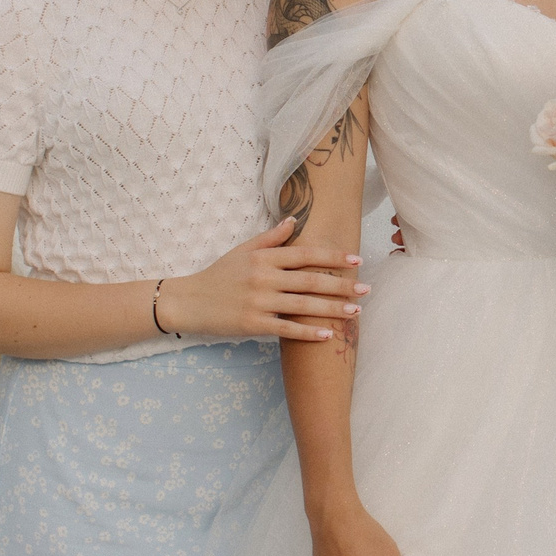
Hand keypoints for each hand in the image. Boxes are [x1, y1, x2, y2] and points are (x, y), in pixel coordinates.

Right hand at [156, 218, 365, 341]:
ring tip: (356, 312)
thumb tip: (294, 220)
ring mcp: (258, 302)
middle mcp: (263, 278)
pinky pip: (285, 329)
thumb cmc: (219, 274)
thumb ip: (270, 237)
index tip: (356, 259)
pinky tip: (327, 334)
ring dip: (332, 309)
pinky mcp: (252, 324)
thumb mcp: (242, 250)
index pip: (305, 255)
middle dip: (341, 285)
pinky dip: (307, 332)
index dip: (332, 257)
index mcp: (264, 257)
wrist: (189, 301)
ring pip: (303, 306)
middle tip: (366, 289)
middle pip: (310, 281)